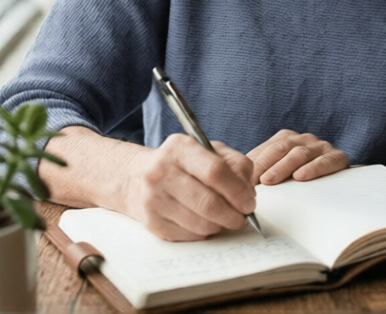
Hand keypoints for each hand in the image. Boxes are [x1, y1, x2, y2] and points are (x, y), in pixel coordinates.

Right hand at [121, 133, 256, 240]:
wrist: (136, 178)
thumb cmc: (181, 164)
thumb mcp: (207, 151)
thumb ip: (234, 164)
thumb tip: (248, 192)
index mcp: (180, 148)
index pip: (215, 172)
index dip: (238, 191)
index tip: (249, 203)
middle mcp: (161, 172)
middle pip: (208, 203)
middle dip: (233, 215)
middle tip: (242, 218)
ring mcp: (153, 199)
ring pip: (200, 224)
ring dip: (219, 226)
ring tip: (223, 219)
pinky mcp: (151, 222)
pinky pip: (189, 236)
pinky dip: (203, 233)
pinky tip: (203, 222)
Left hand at [247, 129, 348, 184]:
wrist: (337, 181)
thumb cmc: (301, 178)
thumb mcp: (280, 171)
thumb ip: (262, 171)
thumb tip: (239, 181)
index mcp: (287, 138)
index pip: (267, 149)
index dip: (253, 164)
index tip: (241, 179)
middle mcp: (304, 139)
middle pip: (281, 148)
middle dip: (265, 165)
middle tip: (254, 181)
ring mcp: (321, 147)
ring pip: (300, 153)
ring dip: (283, 167)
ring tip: (270, 180)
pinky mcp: (338, 157)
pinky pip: (325, 160)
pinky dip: (312, 168)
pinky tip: (301, 176)